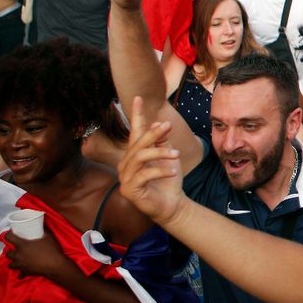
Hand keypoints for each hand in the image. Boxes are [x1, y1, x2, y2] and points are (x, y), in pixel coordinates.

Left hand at [5, 229, 73, 280]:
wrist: (55, 265)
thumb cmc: (51, 250)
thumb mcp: (49, 236)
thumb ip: (44, 229)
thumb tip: (42, 223)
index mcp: (22, 245)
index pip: (9, 237)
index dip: (8, 234)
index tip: (11, 233)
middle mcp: (19, 255)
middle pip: (8, 253)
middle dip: (10, 251)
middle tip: (16, 249)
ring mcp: (21, 265)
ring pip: (11, 264)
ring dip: (13, 261)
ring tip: (18, 259)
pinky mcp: (25, 272)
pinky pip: (20, 274)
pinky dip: (21, 272)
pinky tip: (23, 271)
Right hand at [117, 97, 185, 224]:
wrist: (172, 205)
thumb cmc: (168, 180)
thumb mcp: (167, 157)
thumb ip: (162, 142)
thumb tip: (161, 123)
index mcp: (134, 154)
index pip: (134, 132)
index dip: (136, 115)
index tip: (139, 97)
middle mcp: (126, 164)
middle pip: (137, 143)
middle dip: (152, 133)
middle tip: (168, 125)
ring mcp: (125, 178)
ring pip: (140, 158)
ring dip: (159, 153)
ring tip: (176, 154)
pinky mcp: (130, 190)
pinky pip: (145, 175)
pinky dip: (160, 170)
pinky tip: (172, 170)